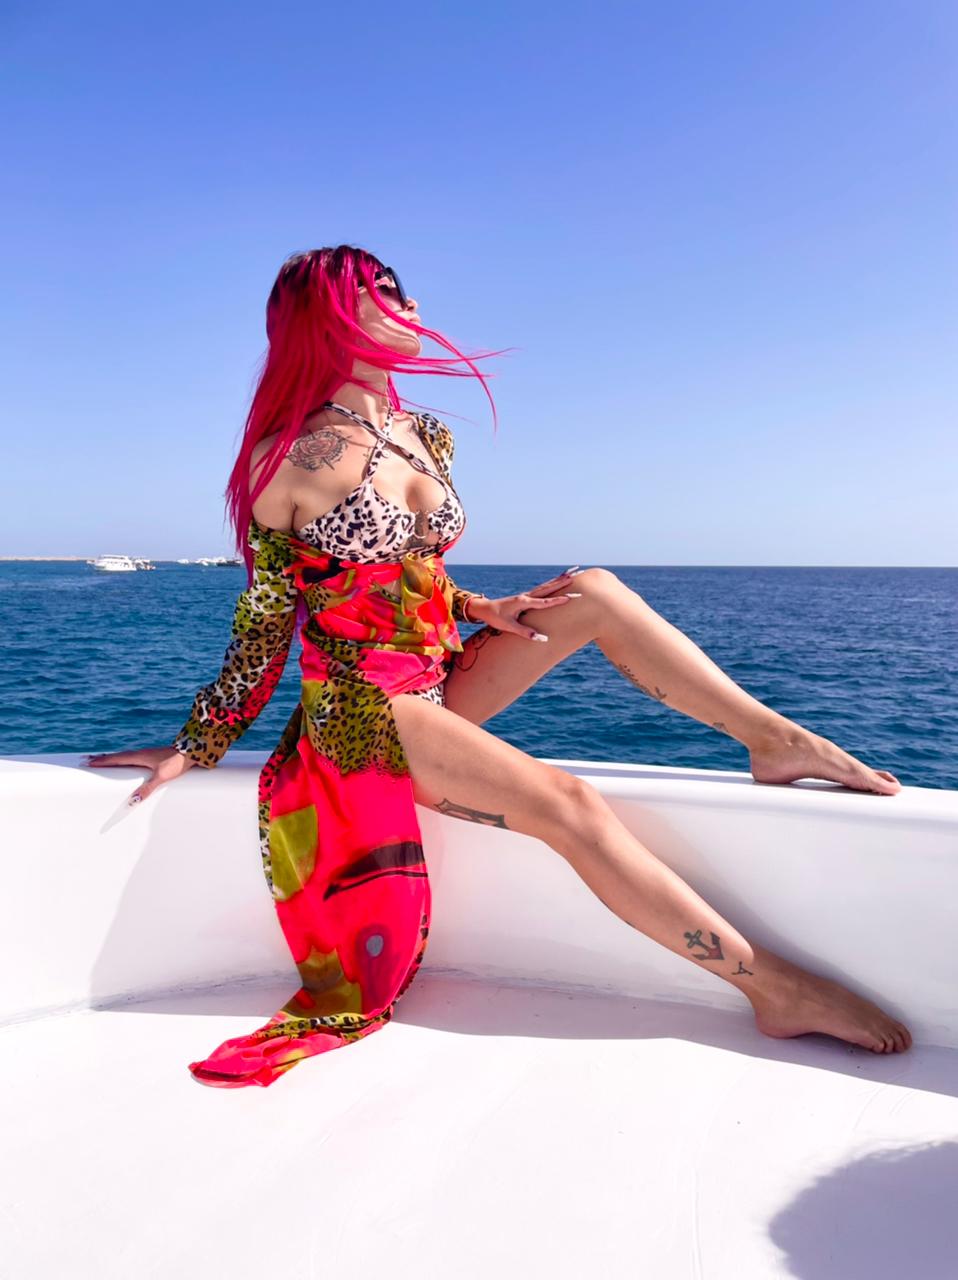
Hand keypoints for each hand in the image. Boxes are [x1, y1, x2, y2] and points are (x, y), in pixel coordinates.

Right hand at [83, 746, 198, 805]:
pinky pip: (131, 758)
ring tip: (100, 760)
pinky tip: (124, 762)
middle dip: (101, 759)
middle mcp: (140, 754)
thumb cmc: (177, 763)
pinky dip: (122, 760)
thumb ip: (146, 789)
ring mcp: (146, 754)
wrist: (191, 752)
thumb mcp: (161, 777)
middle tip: (86, 759)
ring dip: (111, 758)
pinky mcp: (152, 757)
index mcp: (138, 757)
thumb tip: (131, 802)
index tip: (87, 762)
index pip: (115, 759)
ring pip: (123, 756)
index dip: (101, 762)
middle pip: (116, 756)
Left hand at [466, 568, 582, 640]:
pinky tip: (560, 579)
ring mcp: (527, 594)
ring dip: (561, 578)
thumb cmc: (495, 618)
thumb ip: (526, 632)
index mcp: (523, 602)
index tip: (571, 597)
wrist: (484, 608)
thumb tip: (543, 639)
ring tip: (573, 571)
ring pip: (547, 585)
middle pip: (549, 587)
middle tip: (578, 574)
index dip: (558, 600)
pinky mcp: (527, 596)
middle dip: (564, 581)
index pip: (545, 602)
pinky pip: (543, 588)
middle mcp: (527, 596)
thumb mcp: (509, 627)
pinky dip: (553, 582)